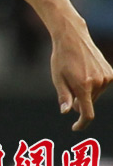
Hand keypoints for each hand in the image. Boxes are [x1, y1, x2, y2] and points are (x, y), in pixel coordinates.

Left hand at [50, 16, 112, 130]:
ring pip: (96, 95)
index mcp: (83, 86)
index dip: (81, 123)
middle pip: (89, 103)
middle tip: (69, 85)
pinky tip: (86, 71)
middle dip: (79, 101)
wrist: (72, 37)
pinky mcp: (110, 72)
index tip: (75, 127)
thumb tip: (66, 112)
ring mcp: (106, 77)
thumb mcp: (57, 77)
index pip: (87, 114)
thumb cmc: (61, 58)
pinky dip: (94, 84)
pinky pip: (102, 86)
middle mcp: (98, 83)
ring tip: (77, 74)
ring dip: (87, 91)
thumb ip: (64, 96)